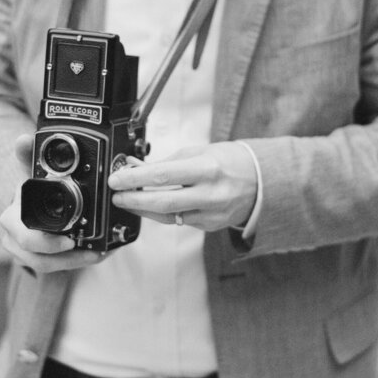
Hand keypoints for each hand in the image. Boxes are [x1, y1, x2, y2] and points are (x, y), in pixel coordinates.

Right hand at [0, 135, 104, 273]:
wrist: (20, 208)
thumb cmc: (27, 192)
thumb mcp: (29, 175)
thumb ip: (28, 157)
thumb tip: (23, 139)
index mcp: (11, 220)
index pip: (25, 238)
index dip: (47, 244)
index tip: (71, 241)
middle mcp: (14, 240)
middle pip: (38, 259)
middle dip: (68, 259)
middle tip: (92, 252)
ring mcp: (24, 254)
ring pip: (48, 267)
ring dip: (76, 263)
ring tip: (99, 254)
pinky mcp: (38, 260)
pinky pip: (56, 267)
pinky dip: (77, 262)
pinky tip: (97, 253)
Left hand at [107, 142, 256, 231]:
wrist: (261, 182)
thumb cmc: (230, 162)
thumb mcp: (200, 151)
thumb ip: (168, 162)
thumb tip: (136, 166)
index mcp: (208, 169)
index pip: (163, 175)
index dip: (135, 178)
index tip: (117, 178)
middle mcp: (210, 194)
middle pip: (162, 202)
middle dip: (133, 199)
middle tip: (116, 194)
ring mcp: (211, 214)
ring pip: (168, 217)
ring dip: (143, 208)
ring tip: (127, 200)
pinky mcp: (210, 226)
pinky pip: (179, 221)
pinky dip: (162, 213)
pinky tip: (150, 205)